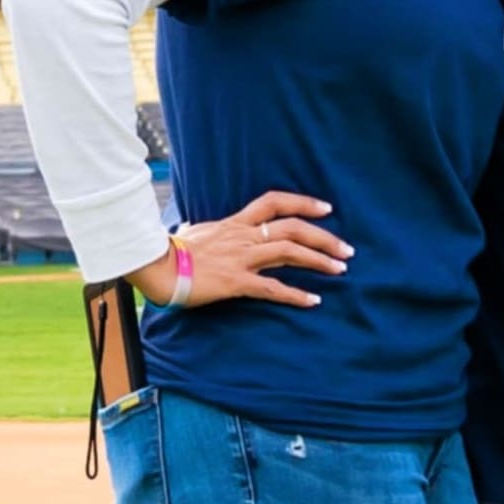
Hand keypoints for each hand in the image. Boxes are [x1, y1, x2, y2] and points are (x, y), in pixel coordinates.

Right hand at [134, 191, 350, 308]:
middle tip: (347, 250)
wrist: (156, 267)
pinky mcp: (235, 282)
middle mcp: (243, 236)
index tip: (326, 208)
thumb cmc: (172, 251)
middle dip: (324, 238)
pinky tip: (313, 301)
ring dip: (318, 261)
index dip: (303, 202)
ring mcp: (241, 258)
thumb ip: (209, 230)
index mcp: (235, 222)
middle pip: (292, 228)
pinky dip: (295, 294)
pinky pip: (271, 287)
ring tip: (340, 270)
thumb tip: (202, 227)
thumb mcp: (196, 232)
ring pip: (289, 253)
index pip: (274, 202)